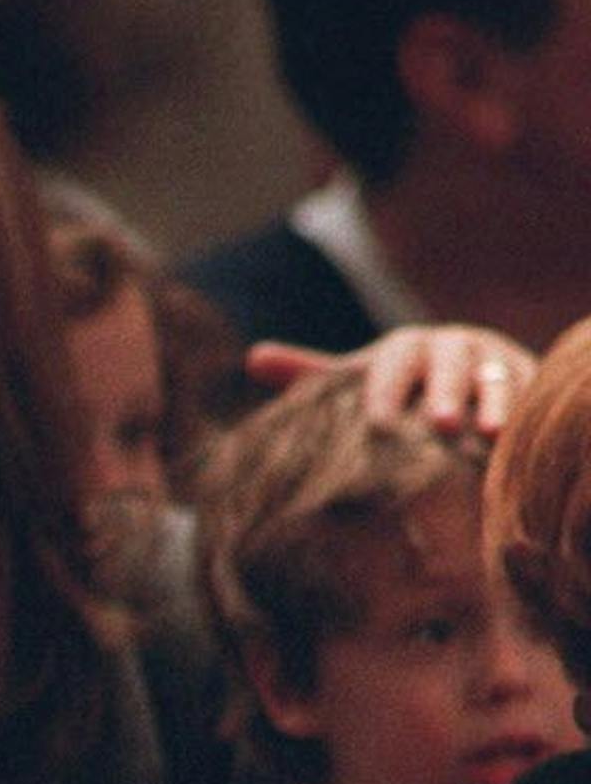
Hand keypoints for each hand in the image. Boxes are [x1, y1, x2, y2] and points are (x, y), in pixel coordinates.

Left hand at [246, 324, 534, 436]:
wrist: (461, 375)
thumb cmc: (396, 385)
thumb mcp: (357, 379)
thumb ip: (311, 373)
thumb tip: (252, 357)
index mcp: (405, 348)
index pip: (394, 363)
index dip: (386, 389)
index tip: (377, 422)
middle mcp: (451, 346)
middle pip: (449, 366)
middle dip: (445, 394)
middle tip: (439, 426)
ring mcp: (493, 360)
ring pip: (495, 378)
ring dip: (492, 404)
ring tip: (488, 434)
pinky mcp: (527, 376)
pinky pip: (530, 391)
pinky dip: (524, 411)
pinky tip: (517, 437)